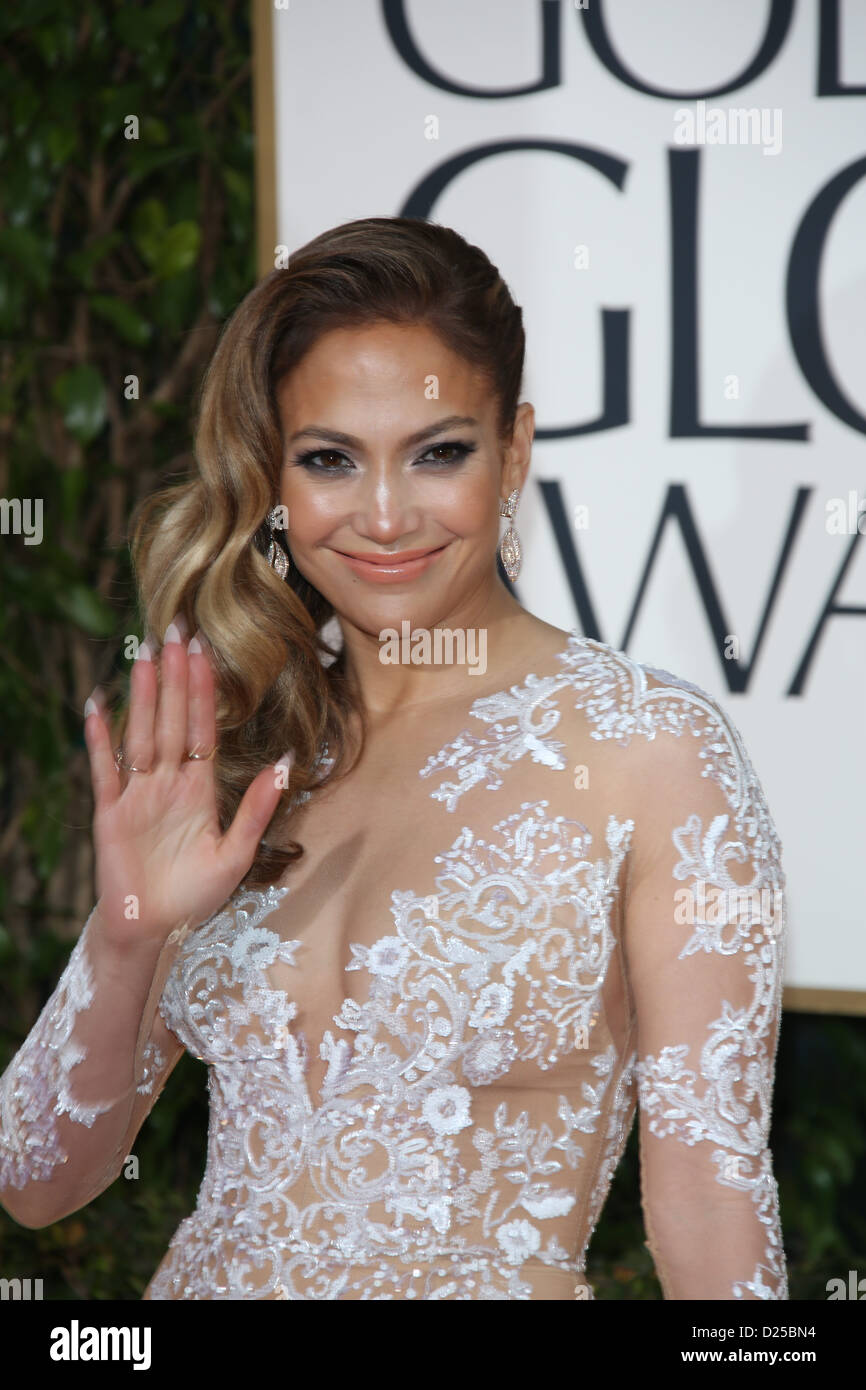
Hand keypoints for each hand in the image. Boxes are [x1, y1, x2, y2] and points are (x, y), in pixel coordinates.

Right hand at [83, 618, 289, 947]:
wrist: (152, 929)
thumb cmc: (194, 894)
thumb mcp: (236, 854)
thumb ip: (257, 809)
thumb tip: (286, 764)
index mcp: (199, 788)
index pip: (203, 728)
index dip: (205, 690)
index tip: (206, 651)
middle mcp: (168, 782)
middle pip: (172, 719)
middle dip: (176, 676)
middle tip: (176, 629)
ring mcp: (137, 794)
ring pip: (141, 734)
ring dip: (143, 696)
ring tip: (145, 655)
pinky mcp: (110, 812)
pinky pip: (104, 769)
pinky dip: (101, 739)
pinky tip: (98, 706)